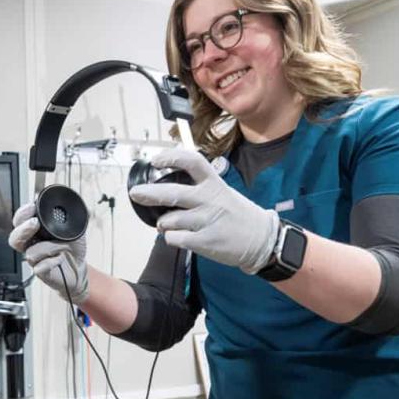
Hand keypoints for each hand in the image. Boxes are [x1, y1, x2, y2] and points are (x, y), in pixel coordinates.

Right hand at [9, 201, 89, 303]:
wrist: (81, 266)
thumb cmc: (73, 246)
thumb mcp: (74, 225)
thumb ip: (66, 214)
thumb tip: (61, 201)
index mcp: (35, 231)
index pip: (20, 221)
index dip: (22, 214)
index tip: (31, 208)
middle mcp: (31, 244)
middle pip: (15, 239)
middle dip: (22, 230)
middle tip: (34, 223)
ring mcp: (35, 259)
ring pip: (30, 253)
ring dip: (48, 247)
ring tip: (64, 245)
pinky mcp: (41, 273)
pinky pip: (39, 268)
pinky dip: (51, 262)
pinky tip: (60, 258)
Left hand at [128, 148, 279, 274]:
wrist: (262, 240)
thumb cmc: (238, 215)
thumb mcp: (223, 192)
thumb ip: (200, 188)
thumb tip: (168, 187)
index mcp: (214, 184)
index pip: (192, 161)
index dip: (171, 157)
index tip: (155, 160)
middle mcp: (210, 200)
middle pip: (173, 192)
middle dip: (149, 193)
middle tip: (135, 194)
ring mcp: (207, 221)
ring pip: (169, 220)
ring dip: (162, 224)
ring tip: (165, 225)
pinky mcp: (206, 241)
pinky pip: (175, 239)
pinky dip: (171, 238)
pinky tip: (178, 237)